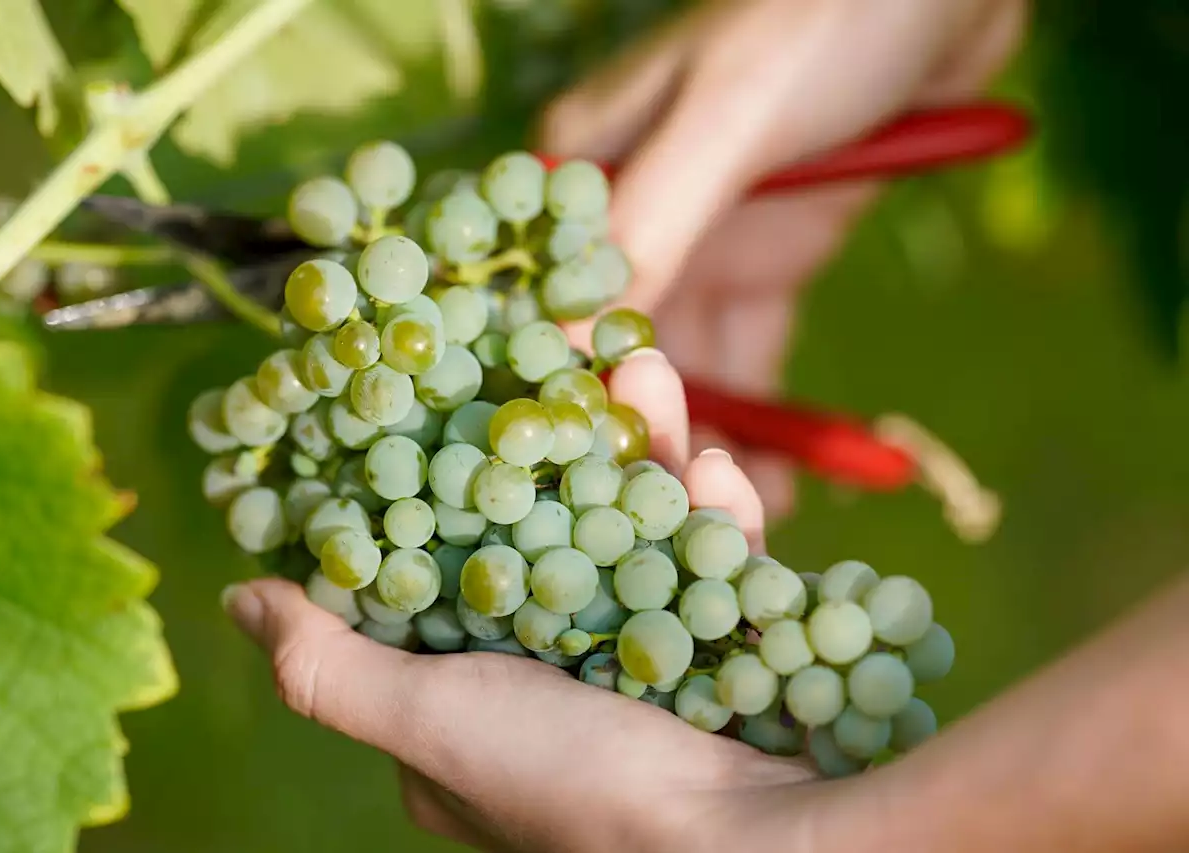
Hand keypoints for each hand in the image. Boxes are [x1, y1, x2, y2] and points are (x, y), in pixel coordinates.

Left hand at [221, 350, 844, 852]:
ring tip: (647, 372)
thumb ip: (329, 667)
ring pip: (631, 525)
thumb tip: (237, 598)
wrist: (746, 847)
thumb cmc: (569, 788)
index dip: (442, 485)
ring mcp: (637, 657)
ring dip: (643, 448)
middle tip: (565, 363)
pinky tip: (713, 469)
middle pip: (545, 528)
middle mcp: (547, 675)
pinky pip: (708, 562)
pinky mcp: (718, 648)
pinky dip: (711, 513)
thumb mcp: (427, 722)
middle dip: (557, 444)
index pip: (439, 570)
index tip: (448, 402)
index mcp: (465, 702)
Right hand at [541, 0, 1024, 514]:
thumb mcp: (727, 119)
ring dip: (709, 445)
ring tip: (735, 531)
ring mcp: (701, 246)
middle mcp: (631, 218)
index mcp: (585, 169)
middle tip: (677, 523)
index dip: (565, 388)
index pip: (549, 299)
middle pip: (618, 350)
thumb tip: (564, 343)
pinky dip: (766, 422)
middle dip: (646, 434)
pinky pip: (753, 359)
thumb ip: (652, 223)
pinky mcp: (766, 264)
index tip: (592, 478)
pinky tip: (781, 486)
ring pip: (687, 369)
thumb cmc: (820, 23)